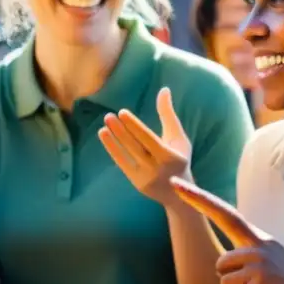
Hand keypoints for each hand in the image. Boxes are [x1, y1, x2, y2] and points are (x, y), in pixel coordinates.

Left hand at [98, 87, 192, 206]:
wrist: (179, 194)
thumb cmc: (179, 158)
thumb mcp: (178, 137)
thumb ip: (168, 114)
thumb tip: (163, 89)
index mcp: (170, 156)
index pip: (148, 138)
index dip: (134, 125)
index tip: (122, 112)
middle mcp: (158, 168)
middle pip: (135, 147)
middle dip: (121, 131)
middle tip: (109, 116)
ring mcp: (146, 178)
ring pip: (127, 155)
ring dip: (114, 139)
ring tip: (104, 125)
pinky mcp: (137, 183)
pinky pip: (122, 163)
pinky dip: (113, 150)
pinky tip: (104, 136)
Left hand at [170, 177, 283, 283]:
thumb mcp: (271, 257)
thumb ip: (248, 253)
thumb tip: (222, 265)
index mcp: (258, 239)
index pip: (224, 214)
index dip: (198, 199)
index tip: (175, 184)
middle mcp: (257, 249)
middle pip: (220, 265)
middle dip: (233, 280)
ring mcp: (258, 270)